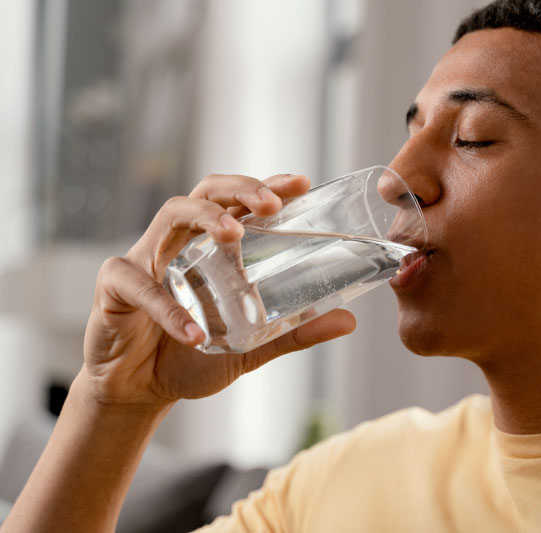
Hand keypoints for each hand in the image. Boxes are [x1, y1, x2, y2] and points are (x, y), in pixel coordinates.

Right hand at [81, 173, 355, 407]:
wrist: (139, 390)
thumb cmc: (192, 355)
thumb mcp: (251, 344)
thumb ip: (294, 331)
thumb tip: (348, 321)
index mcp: (212, 247)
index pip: (239, 203)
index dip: (267, 186)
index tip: (301, 183)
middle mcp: (181, 242)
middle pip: (207, 192)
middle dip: (240, 189)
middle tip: (270, 204)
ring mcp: (146, 258)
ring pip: (171, 215)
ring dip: (205, 218)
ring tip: (234, 236)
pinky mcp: (115, 287)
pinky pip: (140, 286)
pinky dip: (168, 309)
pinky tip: (194, 332)